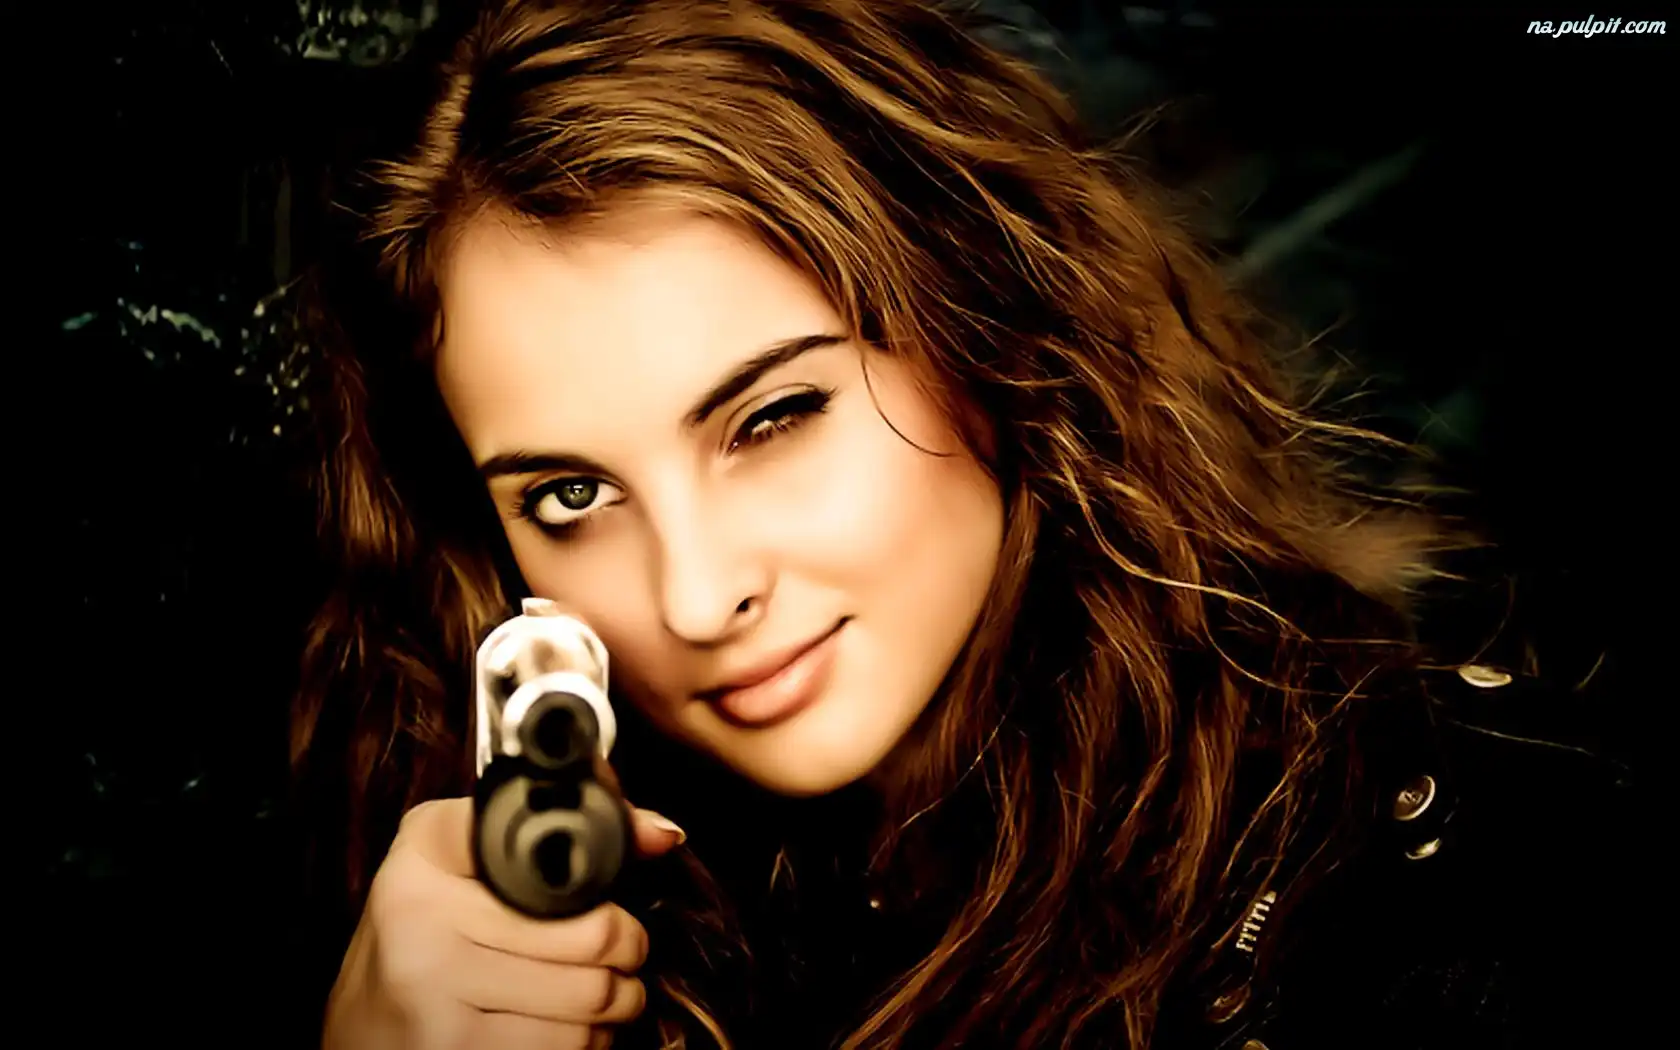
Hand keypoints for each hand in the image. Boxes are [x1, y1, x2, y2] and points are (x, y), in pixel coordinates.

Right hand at [322, 796, 685, 1049]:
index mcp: (427, 852)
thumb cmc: (425, 935)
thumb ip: (560, 835)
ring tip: (605, 995)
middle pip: (591, 938)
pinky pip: (562, 1049)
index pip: (554, 854)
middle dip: (628, 953)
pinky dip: (586, 1044)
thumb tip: (662, 834)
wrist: (355, 1028)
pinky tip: (567, 1030)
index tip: (613, 900)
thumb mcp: (466, 861)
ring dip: (616, 1006)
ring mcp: (430, 989)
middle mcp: (420, 916)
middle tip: (625, 955)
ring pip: (587, 1001)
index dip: (604, 888)